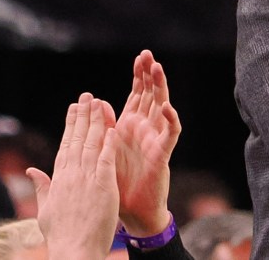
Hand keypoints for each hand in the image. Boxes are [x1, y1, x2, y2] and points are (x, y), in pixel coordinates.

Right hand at [26, 93, 118, 259]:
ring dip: (96, 122)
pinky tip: (113, 127)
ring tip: (99, 102)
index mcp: (59, 179)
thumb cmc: (62, 234)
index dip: (70, 125)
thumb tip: (31, 171)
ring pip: (92, 144)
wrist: (74, 250)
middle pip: (78, 139)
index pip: (65, 145)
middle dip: (83, 116)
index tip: (73, 109)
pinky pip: (107, 159)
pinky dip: (110, 143)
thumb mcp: (46, 208)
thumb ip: (42, 186)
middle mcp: (71, 175)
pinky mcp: (103, 185)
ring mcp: (87, 179)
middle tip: (87, 96)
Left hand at [113, 50, 180, 236]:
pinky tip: (168, 107)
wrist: (132, 212)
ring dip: (160, 89)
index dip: (140, 76)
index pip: (137, 94)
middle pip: (151, 95)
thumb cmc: (118, 184)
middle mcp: (145, 129)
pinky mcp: (162, 154)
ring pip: (161, 108)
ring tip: (158, 70)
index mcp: (130, 126)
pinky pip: (170, 134)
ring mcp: (155, 139)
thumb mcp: (105, 150)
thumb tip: (97, 103)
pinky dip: (171, 121)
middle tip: (148, 55)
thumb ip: (103, 127)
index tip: (139, 57)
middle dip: (150, 75)